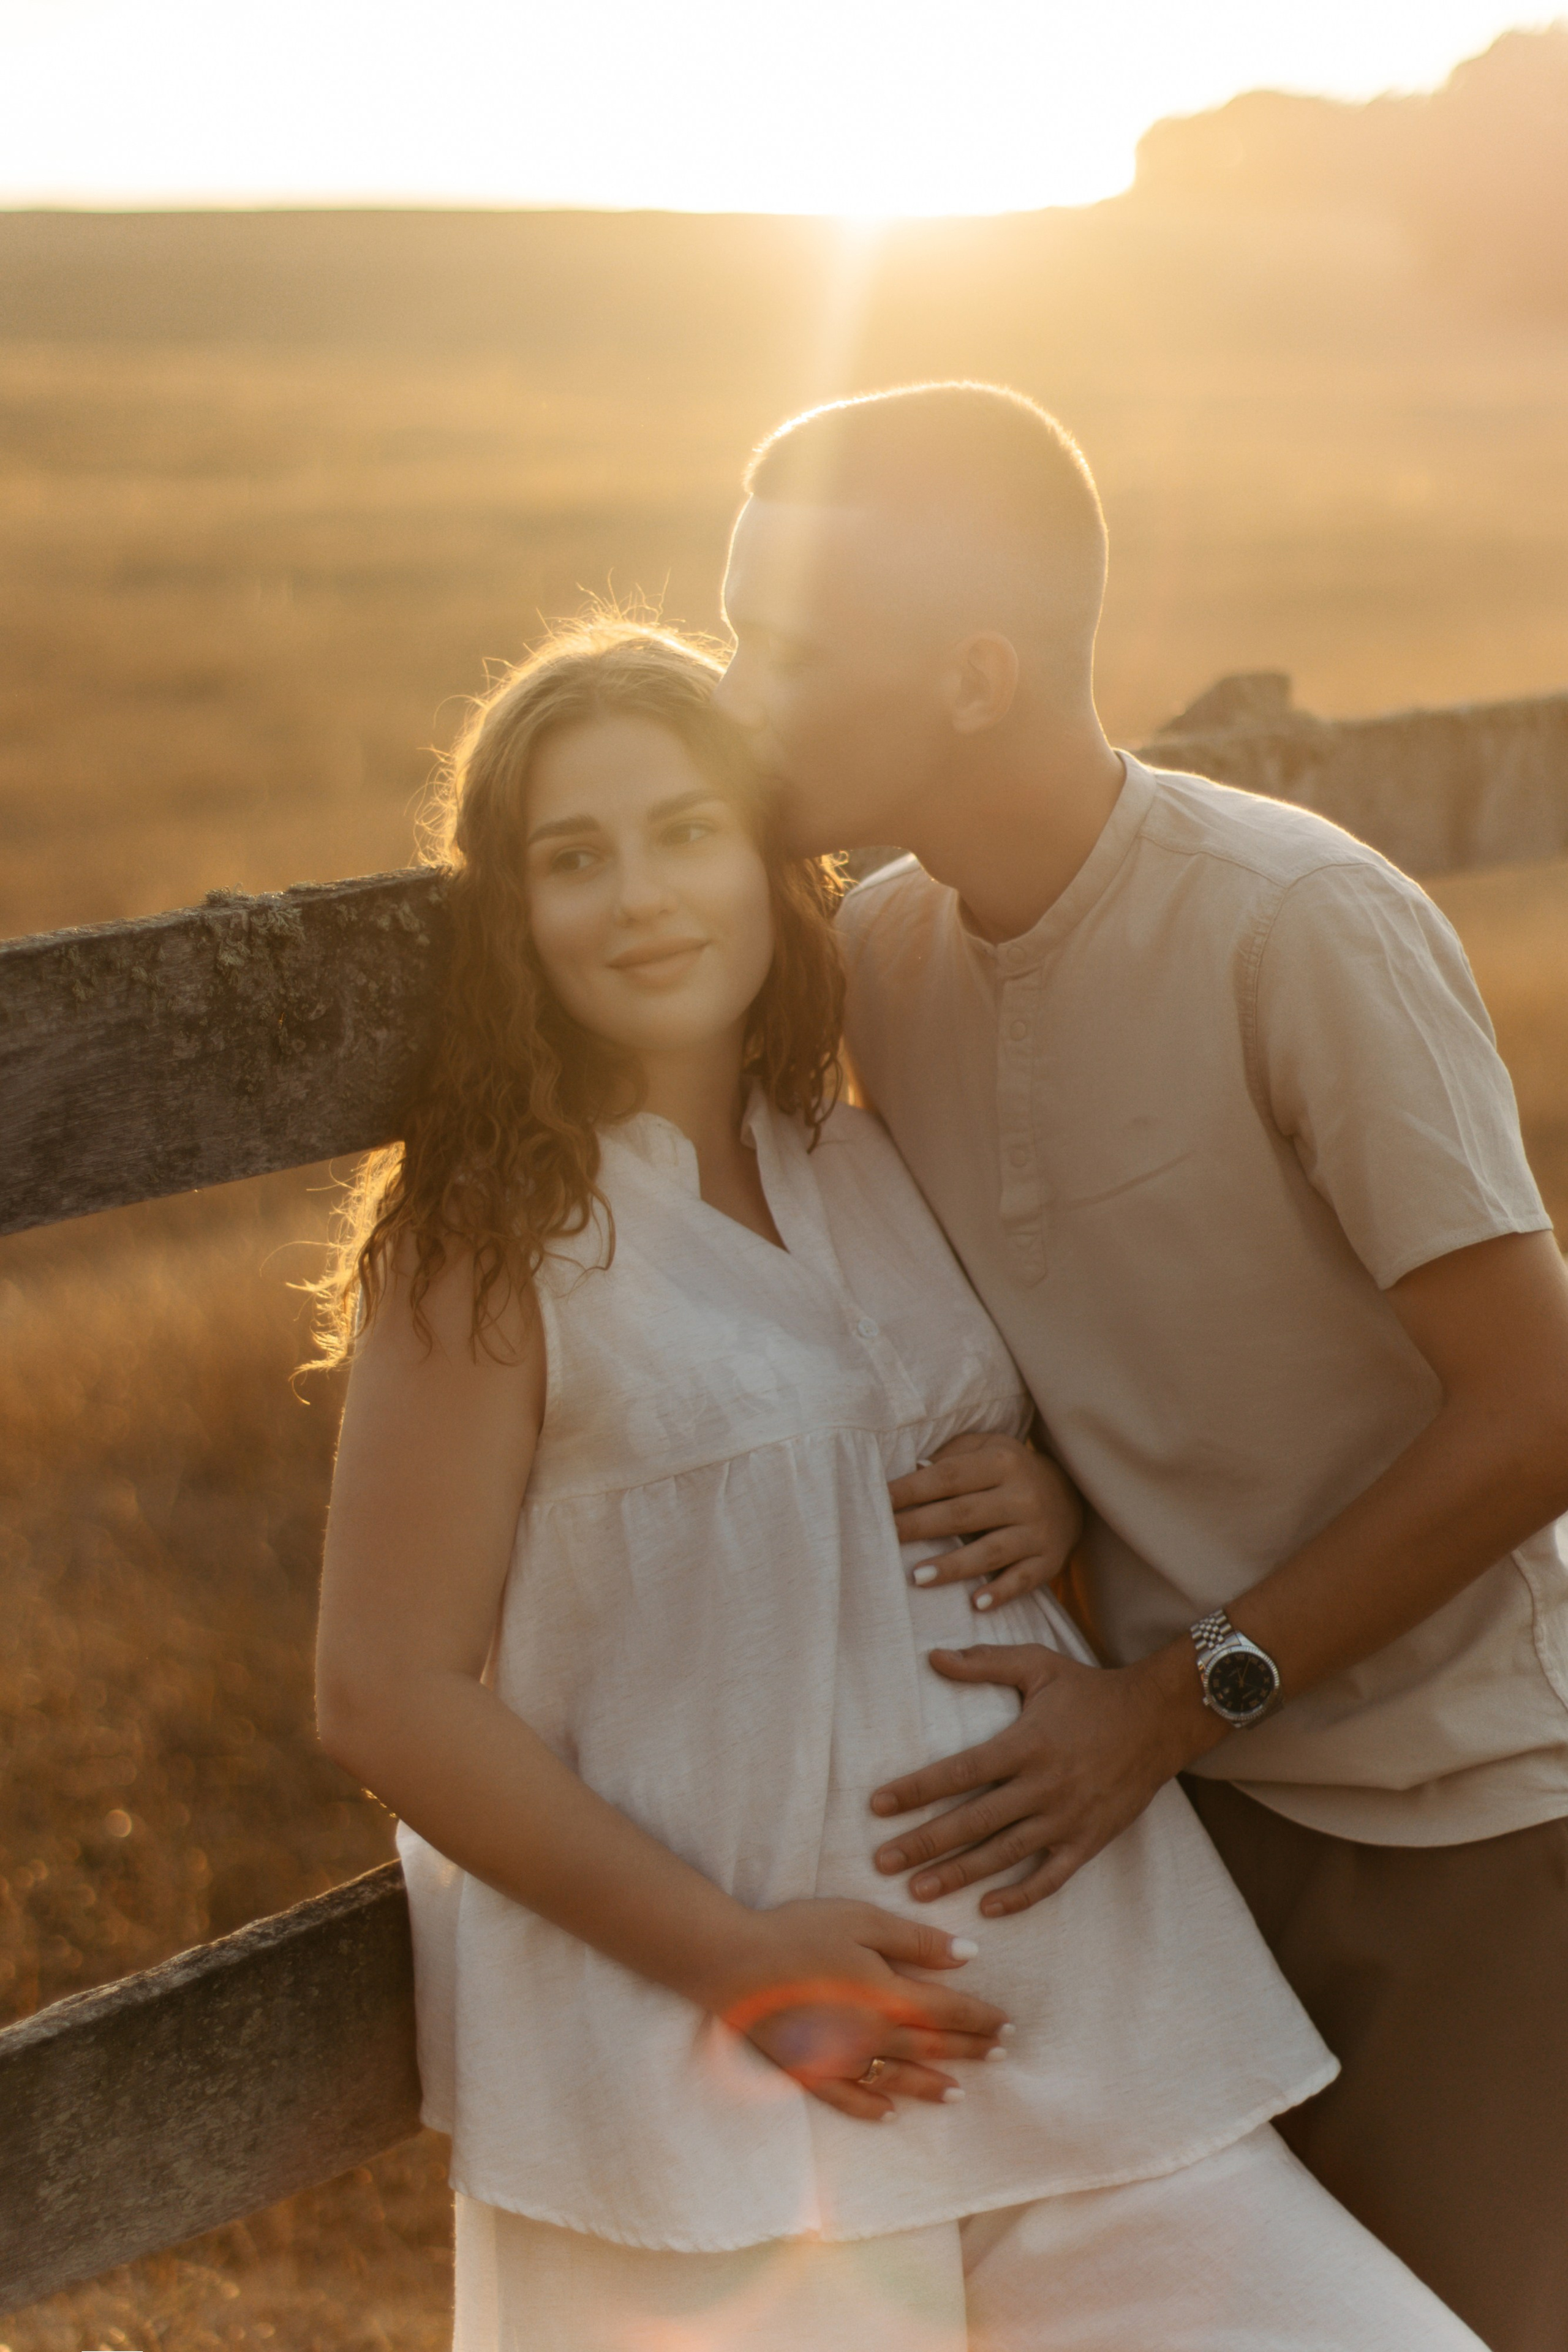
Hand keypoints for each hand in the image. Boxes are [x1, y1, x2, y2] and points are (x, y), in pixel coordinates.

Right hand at [717, 1898, 1011, 2121]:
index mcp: (889, 1998)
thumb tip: (968, 1956)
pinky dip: (871, 2107)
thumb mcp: (863, 1921)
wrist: (734, 1963)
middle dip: (968, 2050)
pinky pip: (848, 2099)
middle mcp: (872, 2038)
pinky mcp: (809, 2072)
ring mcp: (841, 2061)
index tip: (1007, 2025)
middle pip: (931, 2046)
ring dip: (931, 2085)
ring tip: (957, 2094)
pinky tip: (888, 2112)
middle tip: (998, 2055)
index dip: (982, 2019)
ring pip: (897, 2078)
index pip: (949, 2013)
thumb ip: (916, 1941)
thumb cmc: (799, 1932)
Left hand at [870, 1640, 1222, 1913]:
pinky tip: (987, 1908)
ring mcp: (1068, 1817)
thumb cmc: (1092, 1689)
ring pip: (1004, 1854)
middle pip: (973, 1821)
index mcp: (1026, 1743)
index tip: (877, 1804)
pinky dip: (1020, 1896)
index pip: (959, 1772)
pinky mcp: (1090, 1840)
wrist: (1160, 1719)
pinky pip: (1051, 1876)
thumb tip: (933, 1656)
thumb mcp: (1039, 1665)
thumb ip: (985, 1662)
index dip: (916, 1789)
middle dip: (924, 1843)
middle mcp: (1043, 1785)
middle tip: (882, 1862)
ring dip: (959, 1874)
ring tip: (917, 1891)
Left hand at [889, 1434, 1082, 1611]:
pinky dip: (1001, 1592)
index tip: (878, 1500)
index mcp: (1002, 1461)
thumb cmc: (1007, 1471)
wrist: (1070, 1493)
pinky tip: (976, 1604)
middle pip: (963, 1514)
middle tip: (883, 1538)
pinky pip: (1023, 1580)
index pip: (948, 1476)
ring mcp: (1038, 1530)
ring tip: (917, 1576)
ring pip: (990, 1551)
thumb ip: (949, 1458)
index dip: (911, 1489)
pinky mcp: (1049, 1560)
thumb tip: (908, 1474)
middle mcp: (1023, 1495)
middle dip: (919, 1526)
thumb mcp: (985, 1449)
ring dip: (953, 1566)